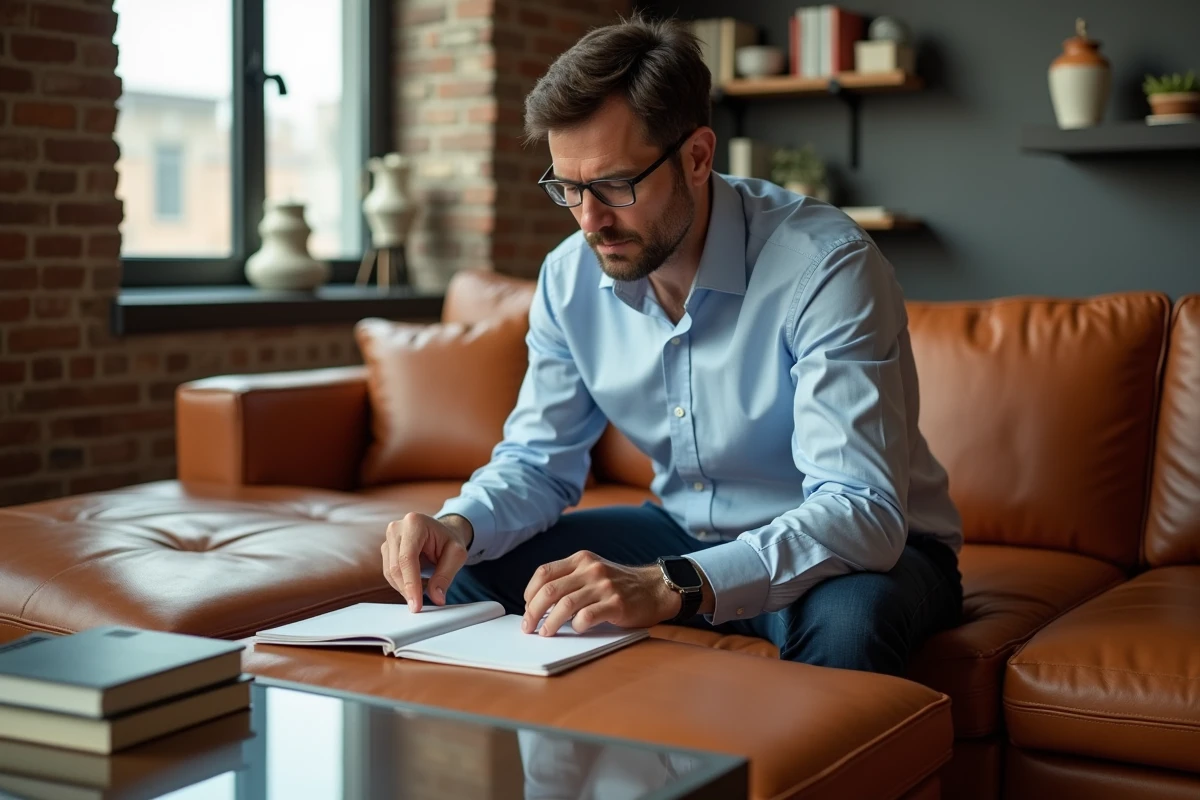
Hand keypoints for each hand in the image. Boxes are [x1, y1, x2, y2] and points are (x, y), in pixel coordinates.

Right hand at [381, 513, 472, 611]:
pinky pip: (389, 572)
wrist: (443, 532)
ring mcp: (388, 538)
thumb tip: (436, 598)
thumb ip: (445, 576)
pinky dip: (401, 583)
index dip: (411, 584)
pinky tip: (415, 584)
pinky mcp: (386, 549)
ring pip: (390, 572)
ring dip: (404, 588)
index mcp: (414, 523)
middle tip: (419, 606)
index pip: (407, 558)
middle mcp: (397, 528)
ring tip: (423, 591)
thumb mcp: (457, 555)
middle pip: (396, 567)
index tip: (416, 605)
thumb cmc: (449, 541)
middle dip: (407, 590)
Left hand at [521, 551, 680, 635]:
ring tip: (545, 633)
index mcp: (582, 560)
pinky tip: (576, 629)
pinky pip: (587, 617)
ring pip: (565, 605)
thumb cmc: (619, 584)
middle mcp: (591, 570)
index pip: (545, 573)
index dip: (530, 592)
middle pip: (550, 591)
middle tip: (528, 626)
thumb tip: (538, 603)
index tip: (527, 606)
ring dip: (550, 623)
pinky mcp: (616, 604)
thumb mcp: (594, 571)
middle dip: (533, 611)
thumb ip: (571, 579)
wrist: (655, 588)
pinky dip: (576, 625)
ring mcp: (604, 586)